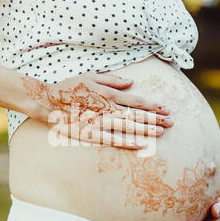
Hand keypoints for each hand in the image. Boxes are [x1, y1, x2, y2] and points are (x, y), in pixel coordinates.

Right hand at [21, 72, 173, 148]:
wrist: (47, 101)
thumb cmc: (70, 87)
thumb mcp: (90, 76)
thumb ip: (112, 80)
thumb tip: (131, 82)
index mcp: (108, 93)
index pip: (135, 100)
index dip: (152, 105)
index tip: (165, 109)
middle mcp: (107, 107)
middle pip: (136, 114)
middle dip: (155, 118)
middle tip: (171, 122)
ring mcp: (99, 121)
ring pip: (127, 126)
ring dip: (146, 129)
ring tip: (161, 132)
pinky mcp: (91, 133)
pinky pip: (112, 139)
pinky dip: (127, 141)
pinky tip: (140, 144)